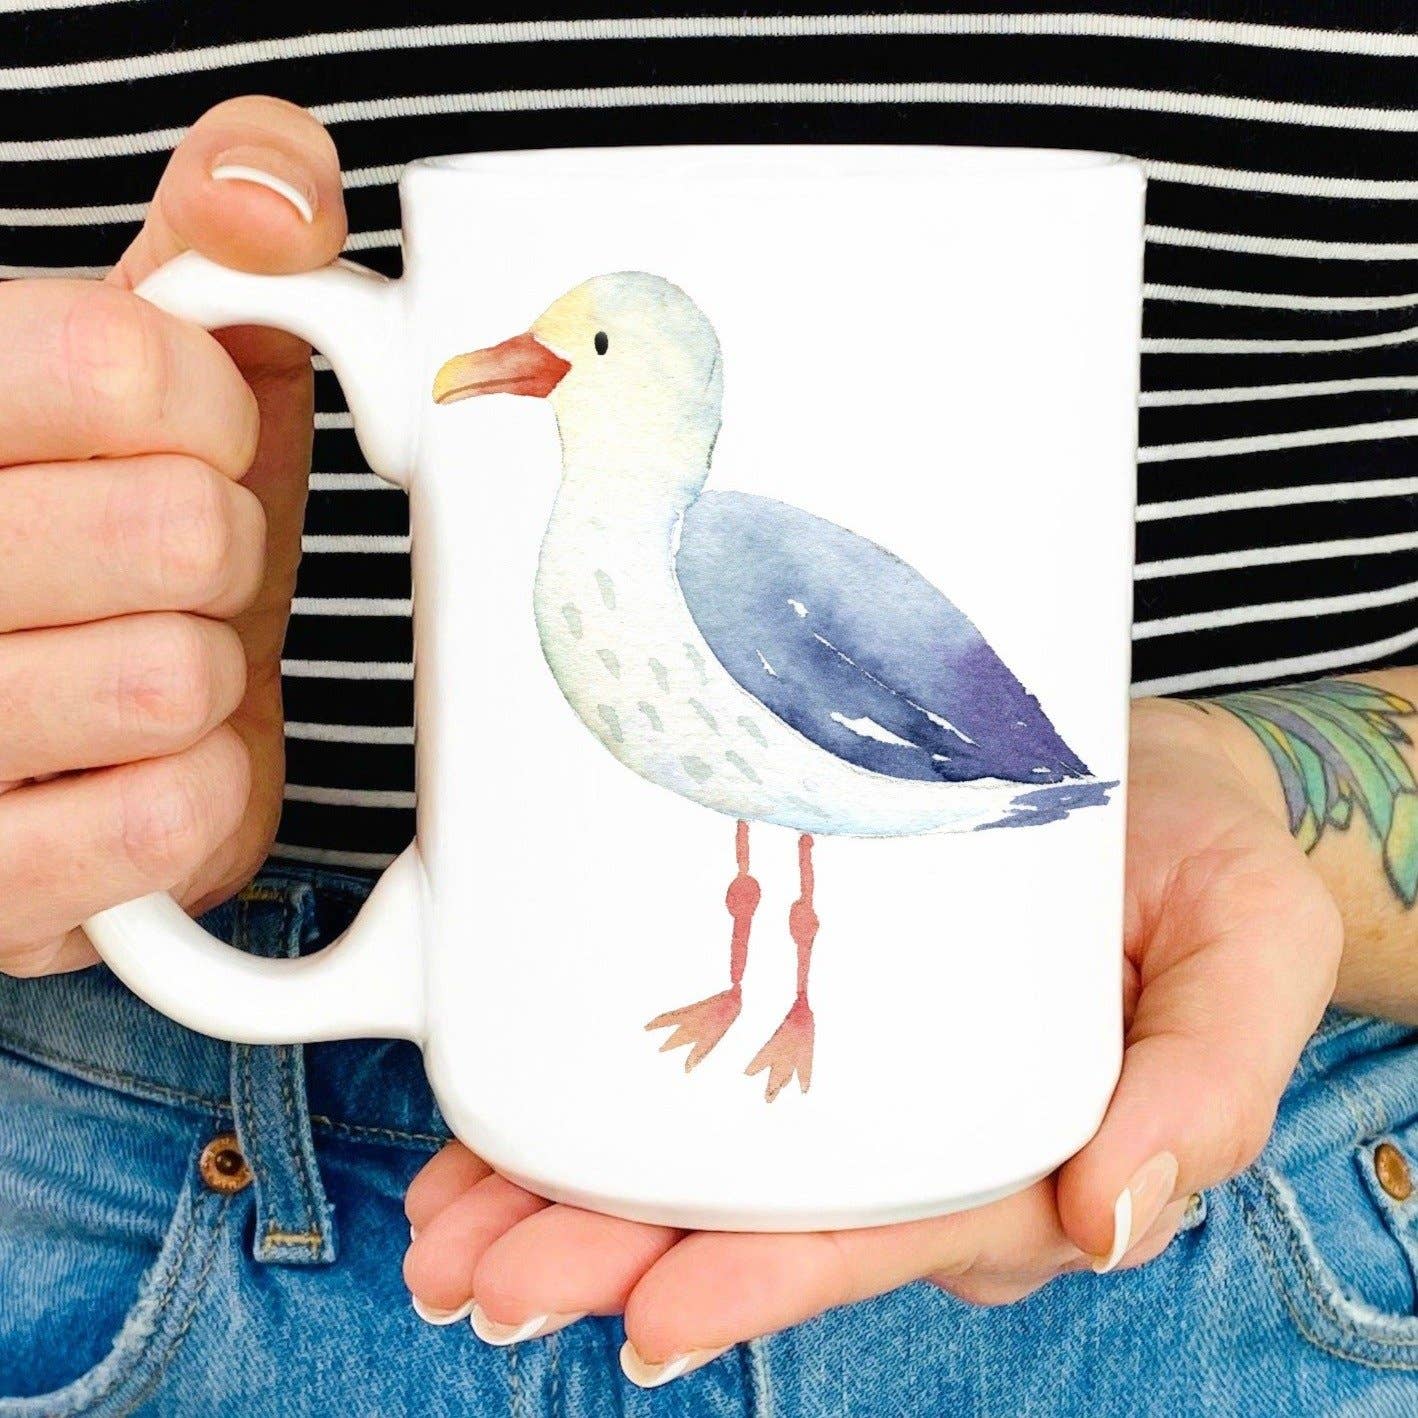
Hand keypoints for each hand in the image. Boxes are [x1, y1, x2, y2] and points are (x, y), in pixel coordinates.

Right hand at [0, 97, 347, 977]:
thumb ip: (219, 232)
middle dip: (219, 549)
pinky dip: (200, 792)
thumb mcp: (150, 347)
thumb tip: (281, 199)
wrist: (66, 708)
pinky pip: (169, 817)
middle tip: (172, 566)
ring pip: (172, 682)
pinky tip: (142, 764)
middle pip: (176, 534)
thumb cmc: (113, 509)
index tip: (194, 438)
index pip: (126, 363)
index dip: (214, 408)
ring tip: (146, 663)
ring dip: (208, 674)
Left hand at [403, 696, 1340, 1383]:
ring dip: (569, 1206)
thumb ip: (1210, 1085)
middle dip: (617, 1256)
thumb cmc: (1203, 865)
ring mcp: (861, 1090)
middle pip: (758, 1221)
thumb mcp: (1249, 946)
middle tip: (483, 1275)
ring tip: (451, 1229)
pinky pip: (694, 1092)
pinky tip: (494, 1139)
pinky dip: (585, 1119)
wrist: (1149, 782)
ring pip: (703, 1172)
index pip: (883, 1232)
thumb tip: (1115, 1218)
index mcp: (1024, 1150)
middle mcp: (925, 1143)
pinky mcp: (814, 1022)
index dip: (764, 1279)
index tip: (648, 1312)